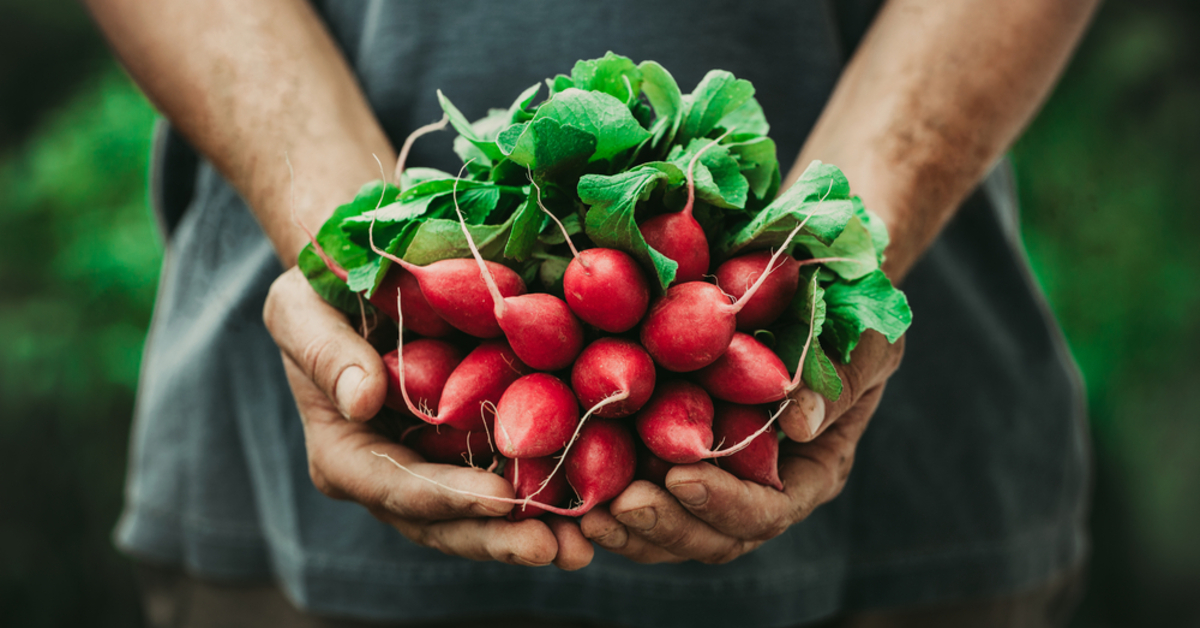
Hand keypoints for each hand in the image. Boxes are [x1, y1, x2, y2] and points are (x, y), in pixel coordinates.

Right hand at [263, 267, 593, 569]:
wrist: (363, 275)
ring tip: (582, 547)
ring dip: (531, 533)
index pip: (393, 486)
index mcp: (344, 452)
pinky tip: (593, 505)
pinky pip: (511, 479)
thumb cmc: (321, 290)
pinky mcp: (474, 449)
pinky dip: (549, 496)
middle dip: (497, 537)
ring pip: (480, 517)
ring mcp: (436, 468)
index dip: (446, 498)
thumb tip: (362, 400)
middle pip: (442, 522)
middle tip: (553, 547)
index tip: (499, 499)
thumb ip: (326, 354)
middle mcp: (390, 476)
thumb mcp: (302, 309)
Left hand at [580, 331, 903, 563]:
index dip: (725, 504)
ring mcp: (714, 473)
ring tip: (587, 511)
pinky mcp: (668, 449)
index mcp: (810, 469)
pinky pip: (638, 486)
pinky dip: (605, 489)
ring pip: (670, 526)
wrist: (813, 283)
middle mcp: (760, 484)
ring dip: (628, 525)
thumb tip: (803, 423)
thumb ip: (840, 378)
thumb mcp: (865, 337)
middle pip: (711, 535)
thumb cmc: (853, 309)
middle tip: (621, 505)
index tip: (683, 477)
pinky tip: (567, 479)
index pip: (767, 511)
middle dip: (665, 525)